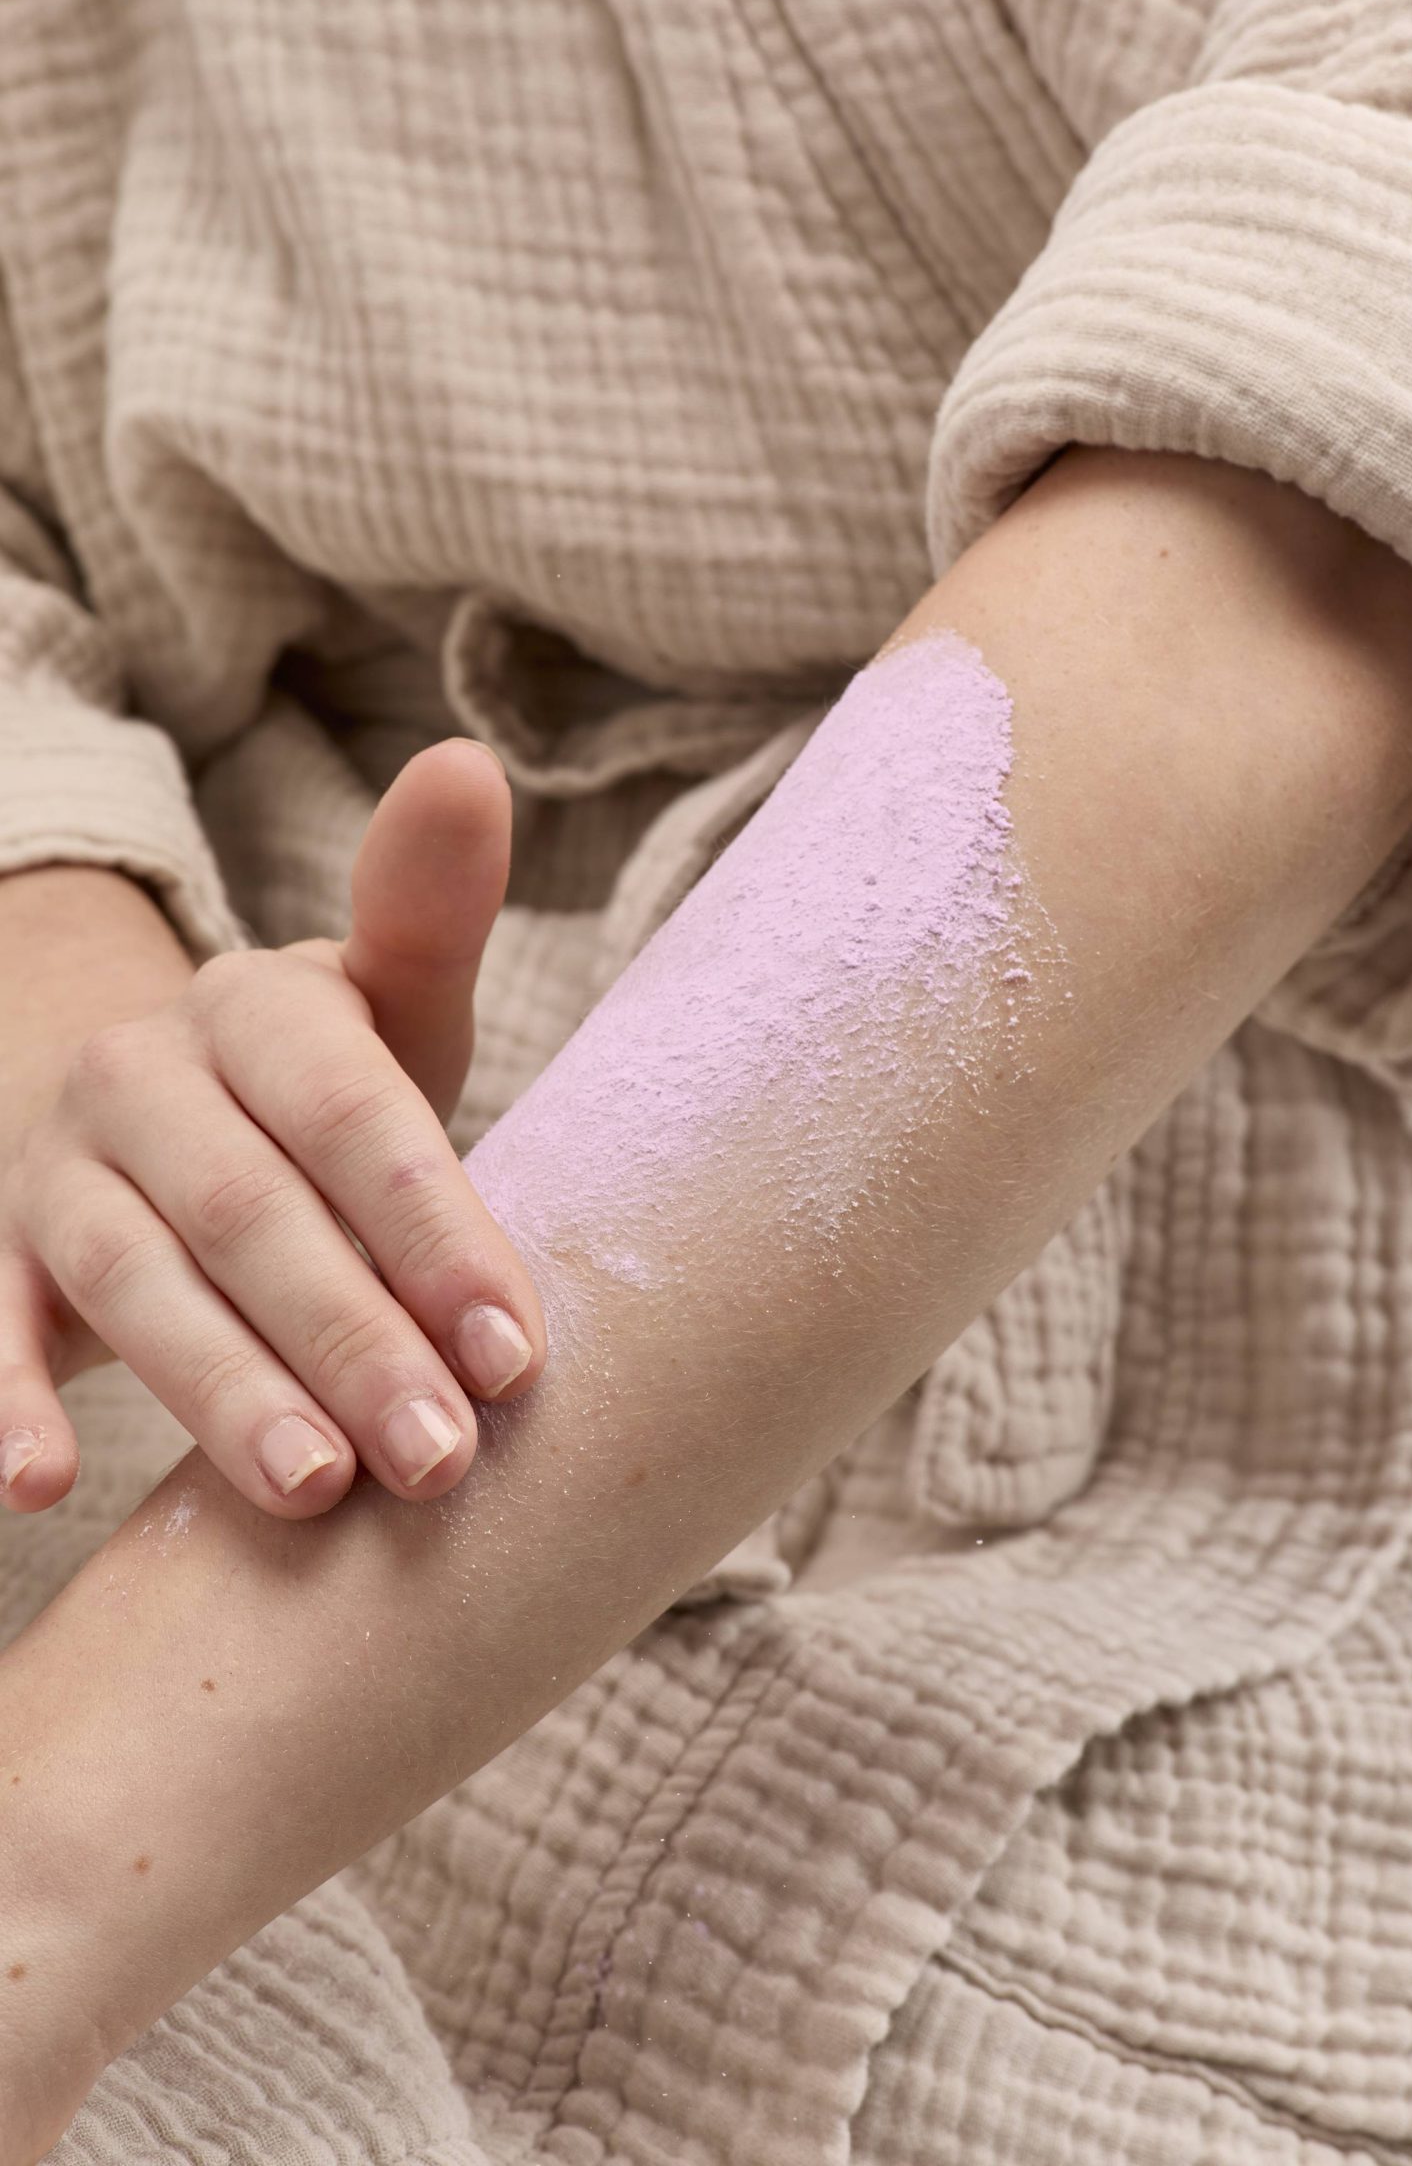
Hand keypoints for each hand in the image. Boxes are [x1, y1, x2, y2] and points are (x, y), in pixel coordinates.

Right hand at [0, 740, 544, 1517]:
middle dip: (352, 1338)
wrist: (155, 1107)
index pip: (352, 1112)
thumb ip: (429, 916)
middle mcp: (142, 1070)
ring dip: (219, 1389)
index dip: (434, 1229)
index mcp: (257, 1005)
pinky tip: (38, 1486)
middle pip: (251, 1208)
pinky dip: (5, 1402)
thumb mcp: (385, 1005)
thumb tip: (469, 761)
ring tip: (312, 1493)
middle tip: (442, 1458)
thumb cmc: (318, 1089)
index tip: (518, 1352)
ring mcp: (55, 1163)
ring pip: (132, 1276)